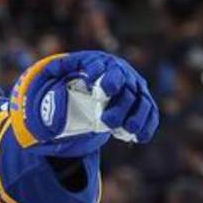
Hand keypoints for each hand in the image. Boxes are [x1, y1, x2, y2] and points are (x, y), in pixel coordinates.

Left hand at [9, 51, 158, 155]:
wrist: (105, 77)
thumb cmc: (86, 70)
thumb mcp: (73, 66)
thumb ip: (62, 67)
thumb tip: (50, 70)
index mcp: (108, 64)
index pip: (108, 70)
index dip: (105, 79)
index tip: (97, 90)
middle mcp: (126, 76)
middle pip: (127, 91)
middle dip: (119, 106)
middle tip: (106, 121)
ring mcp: (138, 90)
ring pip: (142, 104)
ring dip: (136, 118)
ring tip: (125, 131)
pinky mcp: (145, 103)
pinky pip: (151, 114)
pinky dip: (147, 126)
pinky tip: (140, 138)